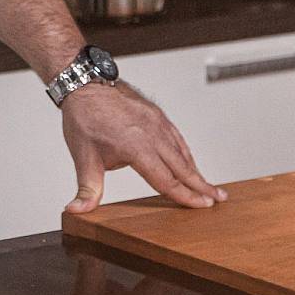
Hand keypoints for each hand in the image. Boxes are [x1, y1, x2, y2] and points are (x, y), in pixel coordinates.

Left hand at [60, 82, 226, 213]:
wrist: (85, 84)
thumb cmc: (84, 118)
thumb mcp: (83, 157)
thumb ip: (87, 188)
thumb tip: (76, 211)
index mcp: (137, 147)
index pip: (166, 180)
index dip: (186, 196)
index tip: (202, 205)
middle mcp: (152, 134)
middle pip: (182, 166)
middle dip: (202, 185)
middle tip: (218, 199)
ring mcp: (157, 122)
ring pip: (182, 151)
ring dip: (196, 170)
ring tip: (208, 185)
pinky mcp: (157, 115)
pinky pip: (176, 137)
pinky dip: (186, 153)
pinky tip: (189, 162)